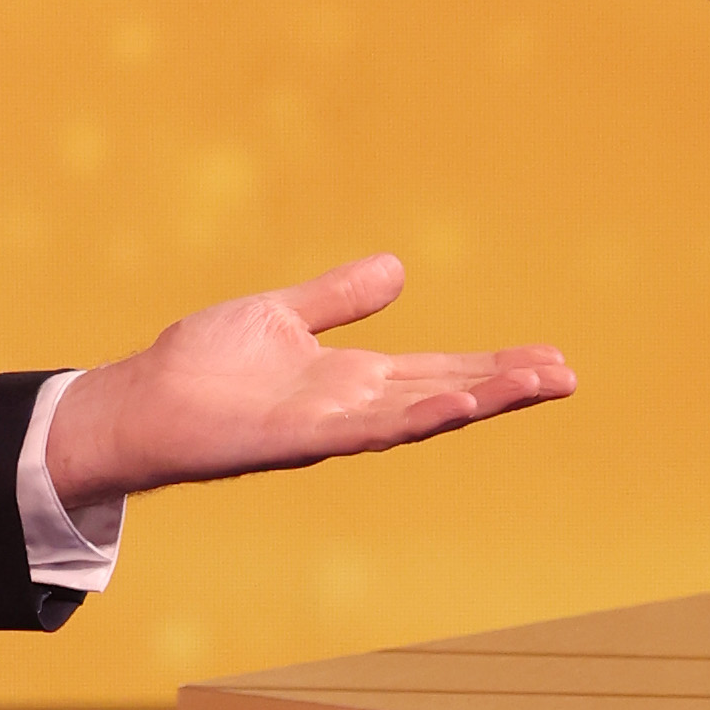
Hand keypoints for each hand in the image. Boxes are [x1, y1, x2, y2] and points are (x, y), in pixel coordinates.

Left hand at [45, 253, 571, 506]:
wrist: (139, 401)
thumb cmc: (200, 366)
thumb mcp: (281, 316)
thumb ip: (337, 299)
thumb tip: (397, 268)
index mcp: (351, 379)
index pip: (439, 372)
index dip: (492, 367)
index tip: (550, 358)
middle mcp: (350, 408)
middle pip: (444, 395)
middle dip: (505, 388)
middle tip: (570, 376)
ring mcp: (328, 428)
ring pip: (420, 416)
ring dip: (479, 404)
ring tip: (537, 386)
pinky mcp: (297, 441)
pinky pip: (366, 433)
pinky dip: (414, 420)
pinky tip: (457, 408)